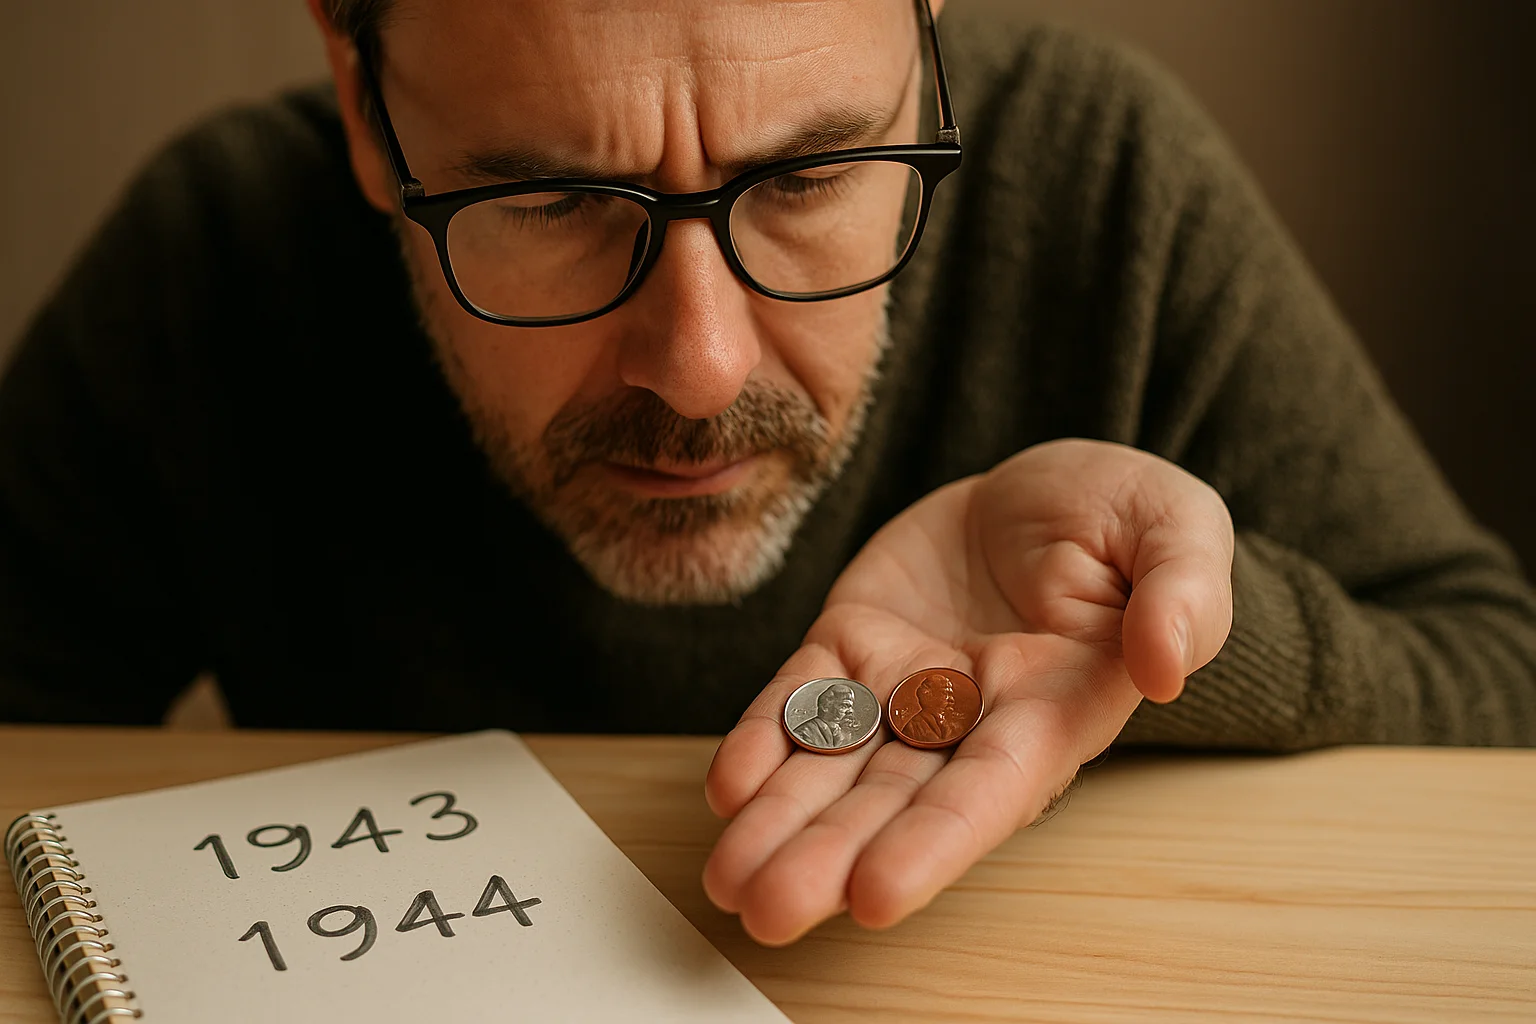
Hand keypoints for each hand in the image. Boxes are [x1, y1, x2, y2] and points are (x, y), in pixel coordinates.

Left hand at [702, 439, 1233, 943]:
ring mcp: (903, 682)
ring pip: (835, 764)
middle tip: (765, 908)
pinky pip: (802, 697)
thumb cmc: (1125, 517)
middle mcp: (970, 715)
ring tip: (726, 878)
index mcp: (1056, 706)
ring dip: (780, 821)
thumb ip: (1182, 597)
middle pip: (893, 799)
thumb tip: (1165, 667)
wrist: (1044, 483)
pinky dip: (764, 739)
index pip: (989, 789)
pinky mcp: (853, 641)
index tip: (877, 893)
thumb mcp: (1177, 532)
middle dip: (830, 855)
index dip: (933, 842)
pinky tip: (728, 785)